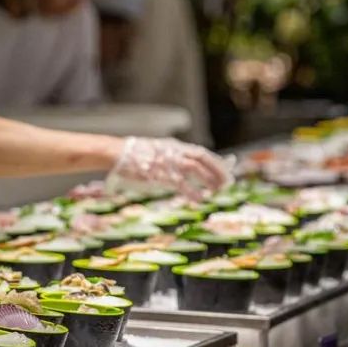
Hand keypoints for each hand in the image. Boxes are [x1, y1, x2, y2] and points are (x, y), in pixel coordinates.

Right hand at [105, 137, 232, 200]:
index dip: (216, 162)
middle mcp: (174, 151)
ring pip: (194, 168)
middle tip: (228, 182)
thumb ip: (173, 157)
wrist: (119, 153)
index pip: (201, 152)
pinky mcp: (160, 173)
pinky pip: (180, 183)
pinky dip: (192, 191)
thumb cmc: (137, 155)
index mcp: (175, 146)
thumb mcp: (159, 151)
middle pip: (202, 158)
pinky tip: (200, 200)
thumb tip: (189, 166)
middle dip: (217, 170)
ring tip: (217, 191)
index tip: (227, 171)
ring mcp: (167, 162)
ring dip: (208, 179)